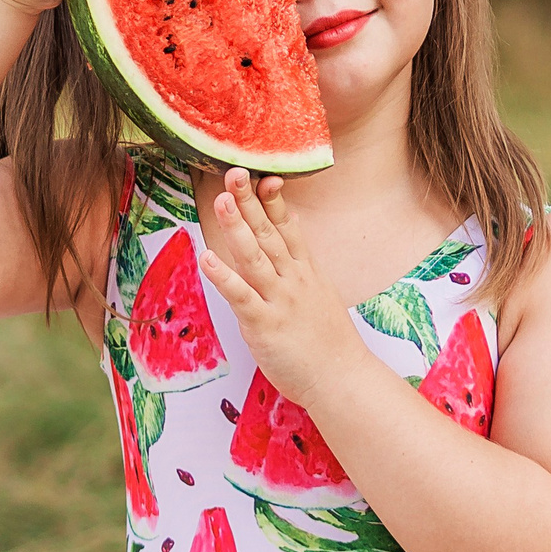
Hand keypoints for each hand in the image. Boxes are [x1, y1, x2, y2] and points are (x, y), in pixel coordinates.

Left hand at [195, 169, 365, 404]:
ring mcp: (280, 300)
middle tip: (234, 172)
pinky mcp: (265, 324)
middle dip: (249, 201)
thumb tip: (290, 240)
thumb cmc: (328, 344)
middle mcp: (293, 280)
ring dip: (237, 227)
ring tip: (221, 200)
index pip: (288, 227)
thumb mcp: (319, 296)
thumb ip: (301, 269)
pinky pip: (241, 296)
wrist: (343, 379)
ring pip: (254, 257)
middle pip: (268, 233)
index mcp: (306, 272)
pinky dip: (223, 276)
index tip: (263, 174)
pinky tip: (207, 258)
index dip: (273, 200)